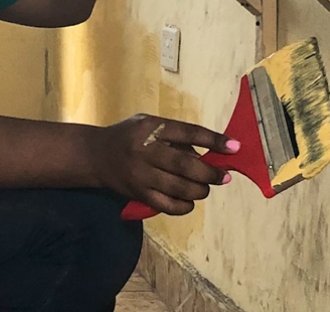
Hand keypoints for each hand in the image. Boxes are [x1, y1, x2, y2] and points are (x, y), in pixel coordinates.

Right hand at [94, 114, 236, 214]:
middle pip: (186, 165)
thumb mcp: (150, 124)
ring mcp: (141, 175)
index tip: (234, 147)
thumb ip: (176, 136)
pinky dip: (184, 205)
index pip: (189, 132)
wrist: (95, 155)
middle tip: (223, 176)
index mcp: (152, 127)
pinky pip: (168, 205)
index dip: (214, 140)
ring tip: (206, 187)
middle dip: (211, 173)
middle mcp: (146, 150)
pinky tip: (189, 200)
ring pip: (180, 188)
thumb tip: (209, 154)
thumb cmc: (130, 136)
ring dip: (200, 190)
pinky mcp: (138, 194)